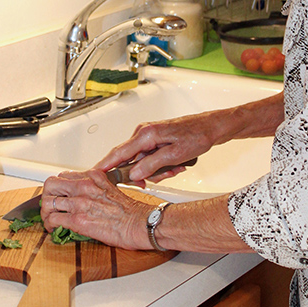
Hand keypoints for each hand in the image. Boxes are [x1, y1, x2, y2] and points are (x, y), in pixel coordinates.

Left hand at [40, 170, 151, 248]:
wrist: (140, 223)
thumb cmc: (131, 211)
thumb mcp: (112, 188)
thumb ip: (96, 186)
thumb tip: (85, 193)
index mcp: (92, 177)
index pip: (63, 176)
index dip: (58, 188)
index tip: (58, 196)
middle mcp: (84, 187)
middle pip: (50, 184)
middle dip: (46, 196)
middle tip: (50, 206)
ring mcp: (79, 203)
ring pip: (47, 202)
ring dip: (45, 213)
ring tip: (50, 219)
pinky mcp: (78, 220)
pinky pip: (52, 219)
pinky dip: (49, 225)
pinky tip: (54, 228)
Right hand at [94, 111, 221, 182]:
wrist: (212, 127)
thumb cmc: (197, 135)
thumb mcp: (174, 155)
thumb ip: (151, 166)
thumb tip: (134, 175)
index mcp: (145, 134)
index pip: (118, 153)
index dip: (105, 166)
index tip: (94, 175)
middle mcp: (144, 133)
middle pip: (131, 160)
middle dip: (144, 173)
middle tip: (157, 179)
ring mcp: (150, 136)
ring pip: (143, 162)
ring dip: (157, 170)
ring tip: (175, 168)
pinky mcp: (156, 140)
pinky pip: (151, 158)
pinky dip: (161, 165)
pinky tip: (175, 165)